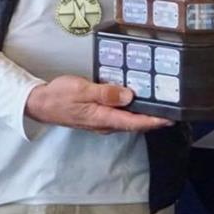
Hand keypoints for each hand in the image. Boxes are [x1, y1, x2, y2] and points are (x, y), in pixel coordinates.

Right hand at [26, 75, 172, 133]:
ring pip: (128, 119)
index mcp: (103, 118)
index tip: (172, 117)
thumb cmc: (59, 96)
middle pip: (135, 123)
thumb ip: (106, 93)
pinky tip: (137, 98)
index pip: (135, 123)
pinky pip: (120, 115)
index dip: (155, 121)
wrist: (40, 103)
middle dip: (154, 118)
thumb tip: (129, 96)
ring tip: (161, 103)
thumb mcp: (82, 90)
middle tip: (173, 108)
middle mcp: (105, 123)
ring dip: (144, 114)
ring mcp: (101, 120)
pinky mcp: (98, 115)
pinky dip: (132, 109)